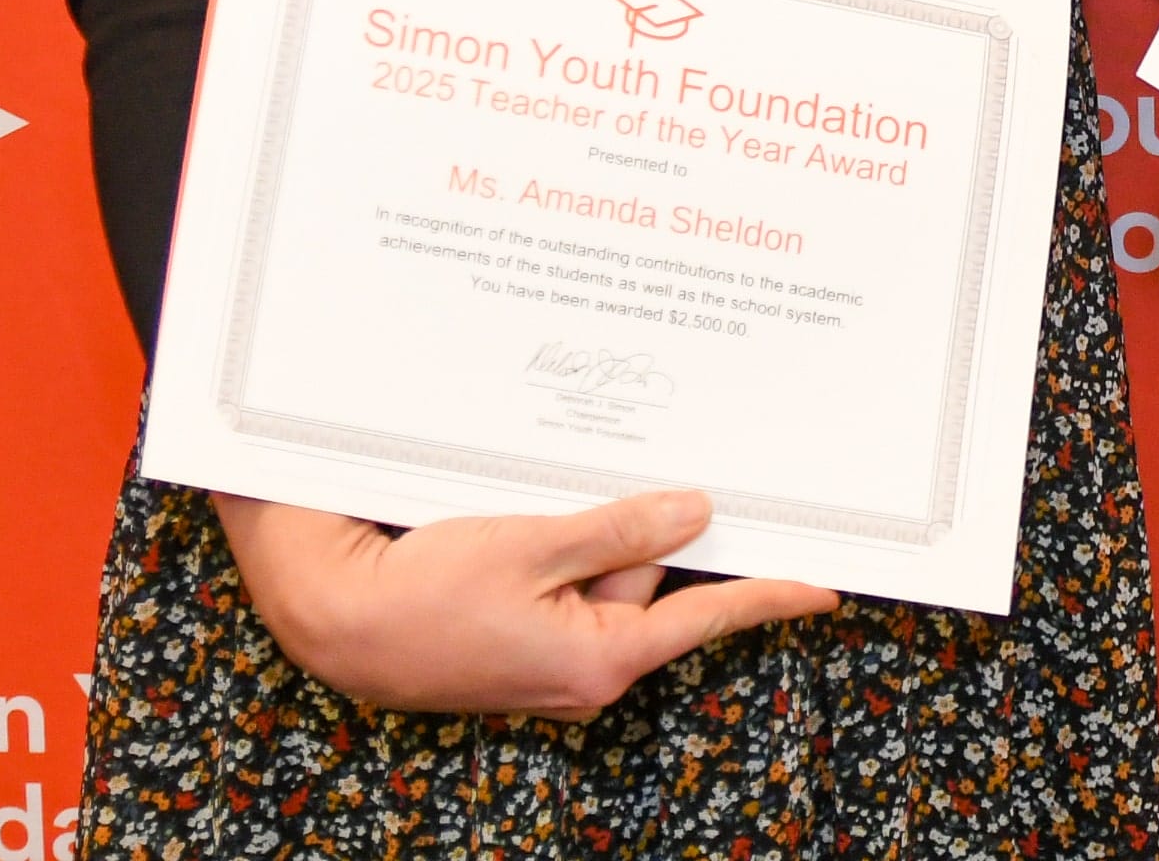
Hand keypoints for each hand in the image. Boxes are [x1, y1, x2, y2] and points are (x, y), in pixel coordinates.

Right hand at [210, 487, 836, 718]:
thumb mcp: (534, 546)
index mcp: (600, 657)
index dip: (768, 595)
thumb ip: (621, 530)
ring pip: (597, 577)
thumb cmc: (426, 592)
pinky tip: (508, 524)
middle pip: (645, 583)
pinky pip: (559, 585)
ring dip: (579, 535)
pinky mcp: (515, 641)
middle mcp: (582, 670)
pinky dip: (550, 549)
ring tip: (522, 512)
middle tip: (594, 489)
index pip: (705, 618)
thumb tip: (696, 514)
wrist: (335, 622)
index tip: (823, 585)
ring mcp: (547, 659)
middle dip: (630, 532)